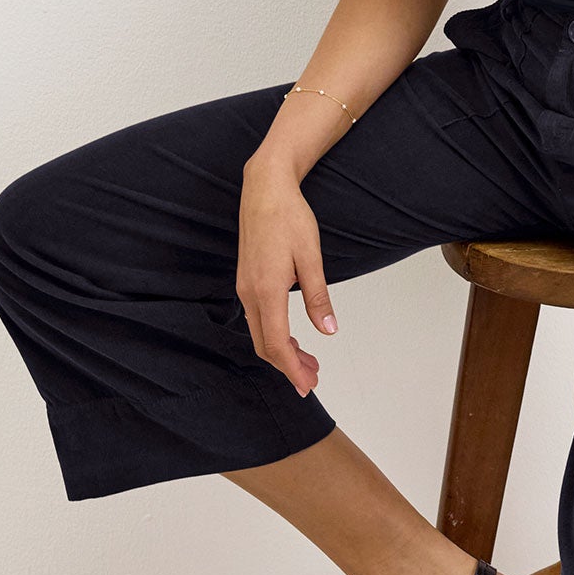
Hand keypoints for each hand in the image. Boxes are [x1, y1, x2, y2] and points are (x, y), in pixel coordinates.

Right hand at [237, 166, 337, 395]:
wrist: (265, 188)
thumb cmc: (290, 217)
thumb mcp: (311, 257)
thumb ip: (318, 296)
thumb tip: (328, 330)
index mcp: (267, 290)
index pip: (277, 344)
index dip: (292, 369)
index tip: (307, 385)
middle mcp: (249, 293)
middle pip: (265, 344)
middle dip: (288, 366)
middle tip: (311, 379)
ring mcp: (244, 287)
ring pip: (260, 332)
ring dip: (281, 350)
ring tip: (307, 359)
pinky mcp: (246, 280)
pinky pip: (257, 318)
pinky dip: (273, 333)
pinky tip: (290, 334)